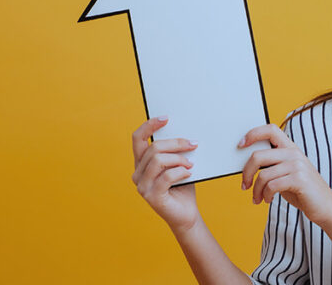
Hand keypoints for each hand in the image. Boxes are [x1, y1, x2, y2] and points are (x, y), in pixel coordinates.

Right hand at [131, 116, 199, 234]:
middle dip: (176, 143)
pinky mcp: (152, 196)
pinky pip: (166, 176)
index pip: (137, 139)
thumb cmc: (183, 187)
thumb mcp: (178, 164)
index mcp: (141, 163)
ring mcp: (142, 186)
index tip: (166, 118)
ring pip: (158, 160)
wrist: (186, 214)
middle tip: (193, 144)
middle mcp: (137, 173)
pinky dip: (181, 171)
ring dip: (179, 158)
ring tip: (191, 163)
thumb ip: (175, 151)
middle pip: (153, 148)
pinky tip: (190, 173)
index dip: (149, 125)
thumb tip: (185, 134)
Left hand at [239, 124, 331, 225]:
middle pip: (258, 155)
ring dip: (256, 190)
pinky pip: (271, 186)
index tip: (241, 144)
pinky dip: (265, 195)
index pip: (270, 130)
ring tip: (258, 198)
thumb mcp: (287, 173)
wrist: (326, 206)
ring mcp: (298, 166)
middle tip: (244, 184)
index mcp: (291, 148)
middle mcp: (294, 153)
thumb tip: (248, 164)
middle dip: (246, 172)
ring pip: (263, 174)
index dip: (253, 134)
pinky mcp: (299, 180)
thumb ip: (272, 165)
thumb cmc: (302, 191)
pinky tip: (268, 200)